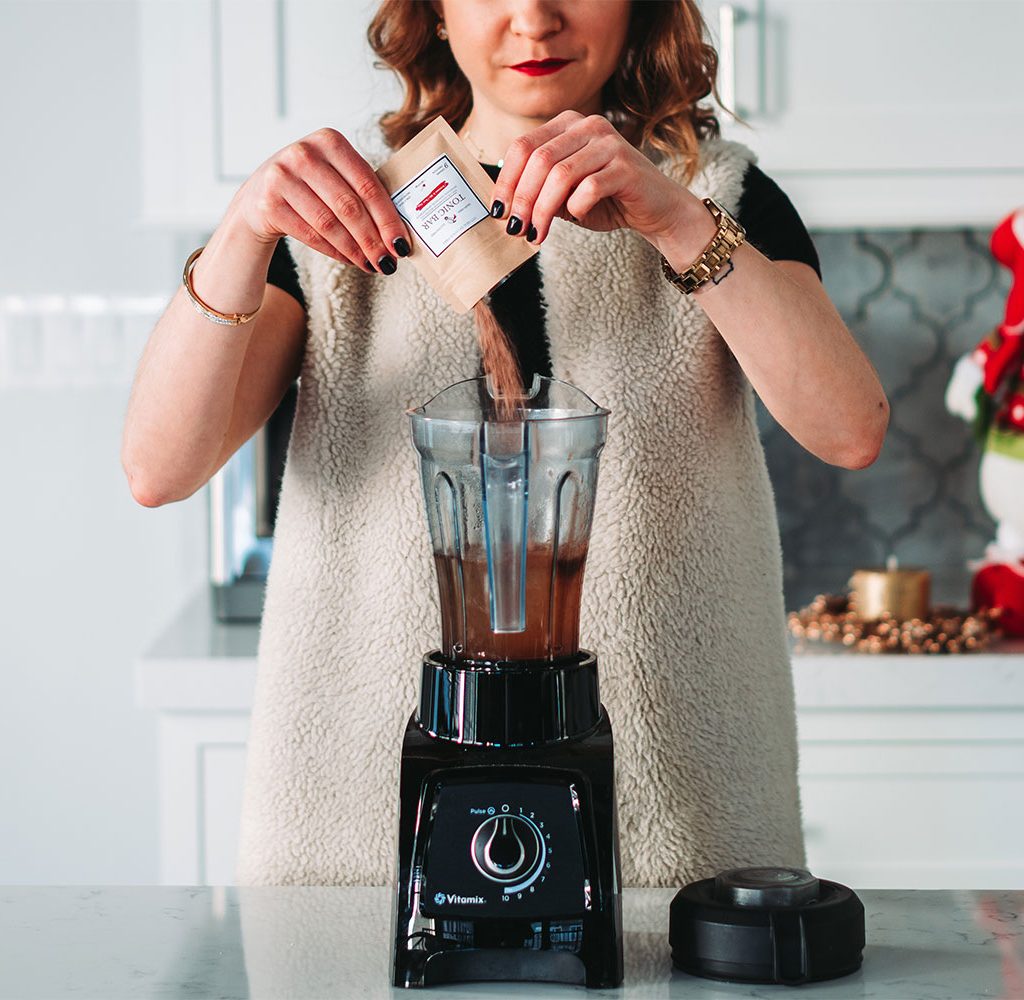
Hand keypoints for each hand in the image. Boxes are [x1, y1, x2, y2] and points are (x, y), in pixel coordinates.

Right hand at [230, 127, 410, 274]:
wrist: (258, 196)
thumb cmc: (310, 186)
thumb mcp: (333, 174)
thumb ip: (362, 190)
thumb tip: (398, 232)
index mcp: (329, 141)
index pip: (367, 185)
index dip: (387, 219)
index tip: (402, 244)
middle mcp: (303, 154)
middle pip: (349, 206)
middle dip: (373, 240)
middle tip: (389, 263)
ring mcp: (282, 177)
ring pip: (330, 224)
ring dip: (356, 250)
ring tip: (372, 265)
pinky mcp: (268, 203)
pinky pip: (311, 235)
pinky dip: (335, 252)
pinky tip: (351, 260)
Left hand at [489, 110, 698, 246]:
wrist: (656, 209)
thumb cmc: (608, 201)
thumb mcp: (564, 195)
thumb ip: (538, 191)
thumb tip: (503, 205)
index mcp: (568, 125)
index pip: (523, 146)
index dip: (505, 180)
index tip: (498, 210)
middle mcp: (587, 125)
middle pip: (538, 160)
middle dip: (522, 199)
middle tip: (516, 229)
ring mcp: (609, 143)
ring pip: (560, 175)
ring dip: (542, 210)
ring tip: (536, 235)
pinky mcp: (626, 166)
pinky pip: (589, 188)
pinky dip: (576, 208)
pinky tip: (575, 218)